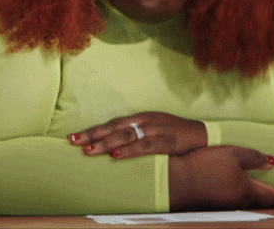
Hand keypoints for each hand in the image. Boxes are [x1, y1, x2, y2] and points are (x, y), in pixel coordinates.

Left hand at [67, 112, 206, 157]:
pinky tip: (116, 155)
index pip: (111, 123)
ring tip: (89, 150)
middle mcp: (145, 120)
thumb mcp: (152, 128)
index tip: (73, 137)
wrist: (200, 134)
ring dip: (106, 143)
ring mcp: (155, 129)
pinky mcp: (166, 141)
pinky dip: (130, 150)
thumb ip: (135, 134)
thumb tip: (111, 145)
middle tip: (72, 142)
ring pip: (126, 135)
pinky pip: (145, 145)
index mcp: (140, 117)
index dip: (93, 130)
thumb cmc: (173, 133)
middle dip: (92, 135)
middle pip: (114, 127)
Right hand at [169, 145, 273, 210]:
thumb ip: (254, 157)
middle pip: (263, 202)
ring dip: (261, 200)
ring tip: (267, 195)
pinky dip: (245, 198)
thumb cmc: (205, 165)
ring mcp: (226, 205)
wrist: (177, 181)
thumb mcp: (232, 154)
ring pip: (250, 203)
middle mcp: (240, 201)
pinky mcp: (214, 203)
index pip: (273, 196)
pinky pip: (237, 202)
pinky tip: (240, 191)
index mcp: (247, 190)